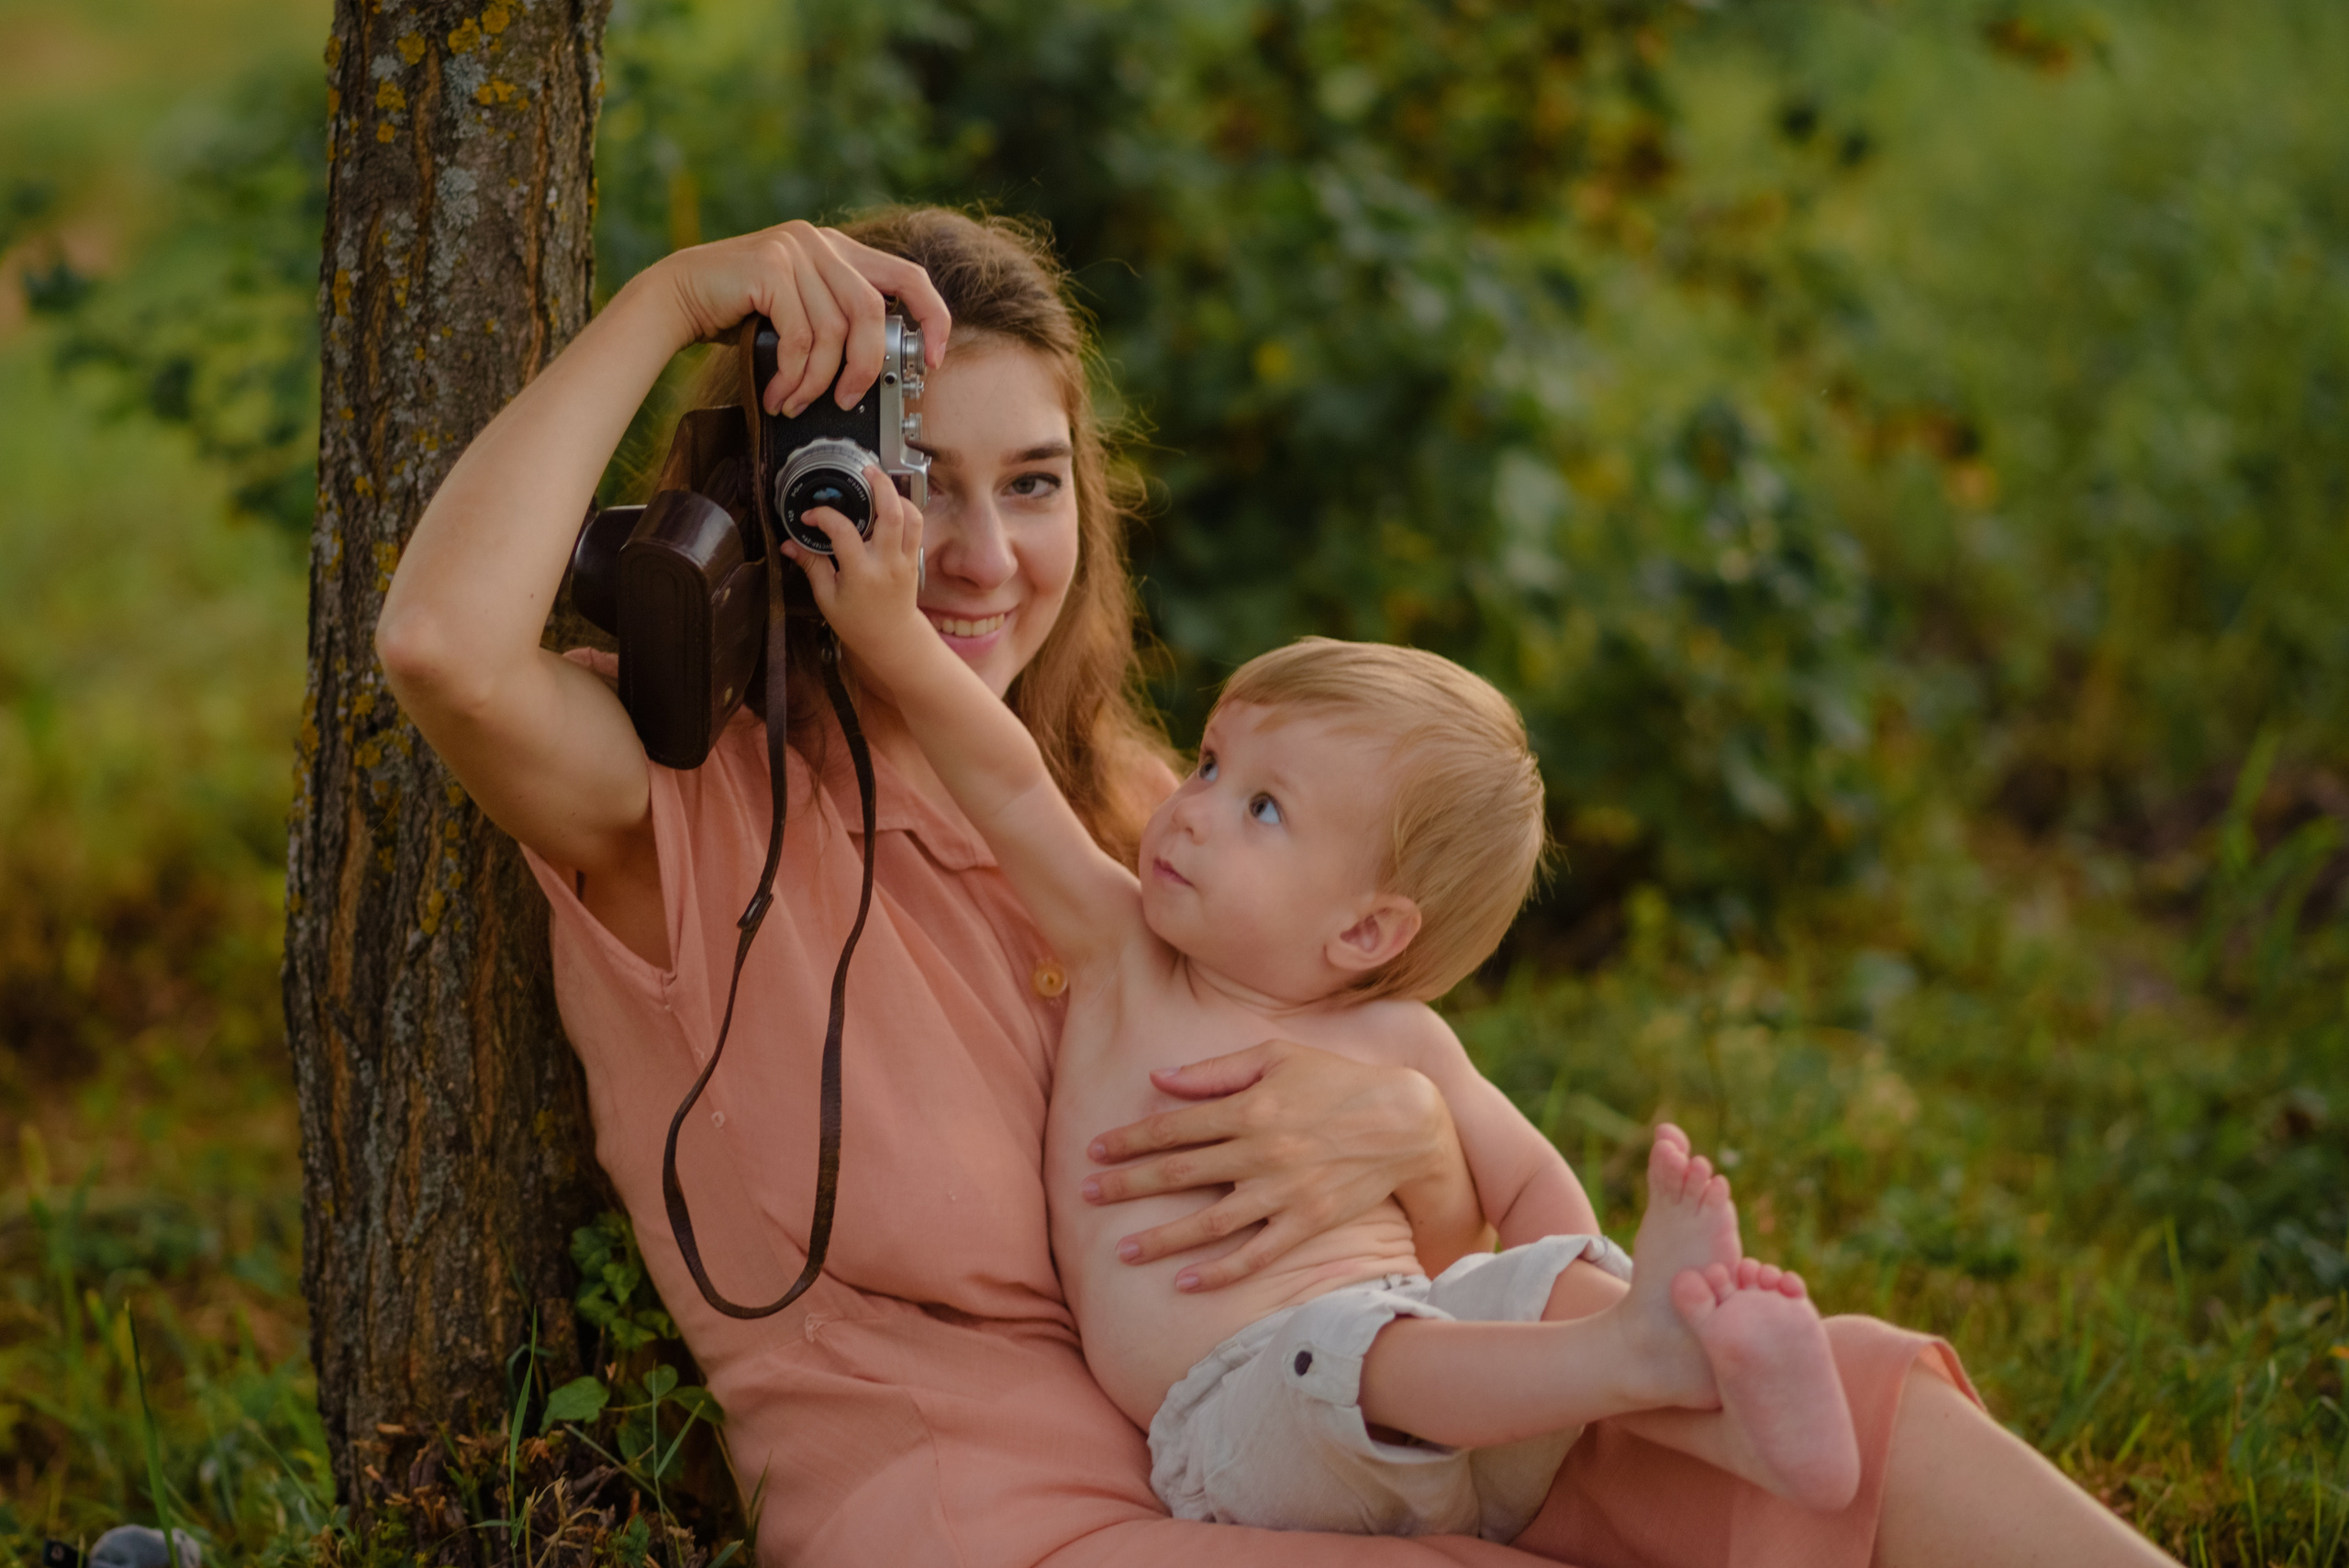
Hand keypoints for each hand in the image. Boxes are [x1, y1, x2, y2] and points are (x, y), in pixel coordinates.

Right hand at [652, 221, 950, 416]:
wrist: (677, 296)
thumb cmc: (739, 312)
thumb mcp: (801, 310)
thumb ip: (837, 319)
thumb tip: (876, 364)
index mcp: (838, 249)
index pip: (908, 275)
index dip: (932, 317)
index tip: (933, 358)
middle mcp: (821, 242)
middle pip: (873, 311)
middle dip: (866, 367)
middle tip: (849, 401)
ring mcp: (796, 250)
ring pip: (835, 331)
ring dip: (820, 381)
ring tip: (799, 403)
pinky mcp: (770, 267)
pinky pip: (801, 336)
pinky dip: (794, 375)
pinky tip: (780, 393)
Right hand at [781, 468, 928, 669]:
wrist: (891, 638)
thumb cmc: (857, 622)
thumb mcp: (827, 597)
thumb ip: (811, 566)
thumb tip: (789, 544)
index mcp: (862, 574)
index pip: (843, 533)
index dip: (824, 517)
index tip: (811, 516)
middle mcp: (887, 563)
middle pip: (892, 514)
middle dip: (880, 486)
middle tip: (865, 471)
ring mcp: (905, 560)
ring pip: (912, 517)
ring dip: (897, 495)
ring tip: (879, 483)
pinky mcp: (915, 559)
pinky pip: (916, 527)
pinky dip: (906, 510)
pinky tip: (889, 504)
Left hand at [1081, 1040, 1468, 1292]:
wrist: (1404, 1120)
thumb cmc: (1335, 1079)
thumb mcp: (1276, 1056)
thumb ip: (1215, 1071)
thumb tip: (1158, 1078)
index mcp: (1249, 1106)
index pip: (1173, 1126)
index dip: (1129, 1139)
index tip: (1094, 1150)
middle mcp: (1260, 1150)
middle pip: (1179, 1171)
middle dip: (1127, 1184)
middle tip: (1086, 1196)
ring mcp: (1284, 1190)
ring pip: (1209, 1220)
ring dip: (1162, 1238)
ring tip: (1123, 1252)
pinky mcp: (1308, 1222)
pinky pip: (1257, 1253)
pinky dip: (1221, 1271)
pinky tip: (1186, 1282)